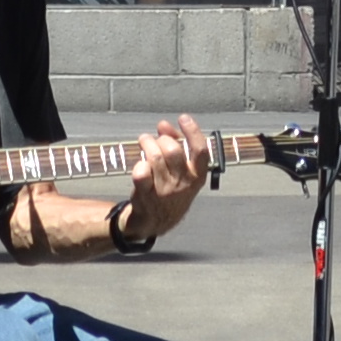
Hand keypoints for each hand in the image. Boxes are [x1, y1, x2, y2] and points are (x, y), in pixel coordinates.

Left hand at [127, 114, 215, 241]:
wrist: (157, 221)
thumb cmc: (171, 189)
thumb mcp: (182, 170)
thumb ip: (177, 144)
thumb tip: (164, 125)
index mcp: (197, 177)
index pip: (200, 151)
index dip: (193, 131)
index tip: (183, 118)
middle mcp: (183, 184)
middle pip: (173, 150)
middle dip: (162, 138)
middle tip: (155, 139)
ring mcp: (165, 191)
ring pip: (155, 157)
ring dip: (147, 143)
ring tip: (144, 141)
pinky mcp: (147, 195)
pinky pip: (141, 172)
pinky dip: (139, 163)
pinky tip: (140, 163)